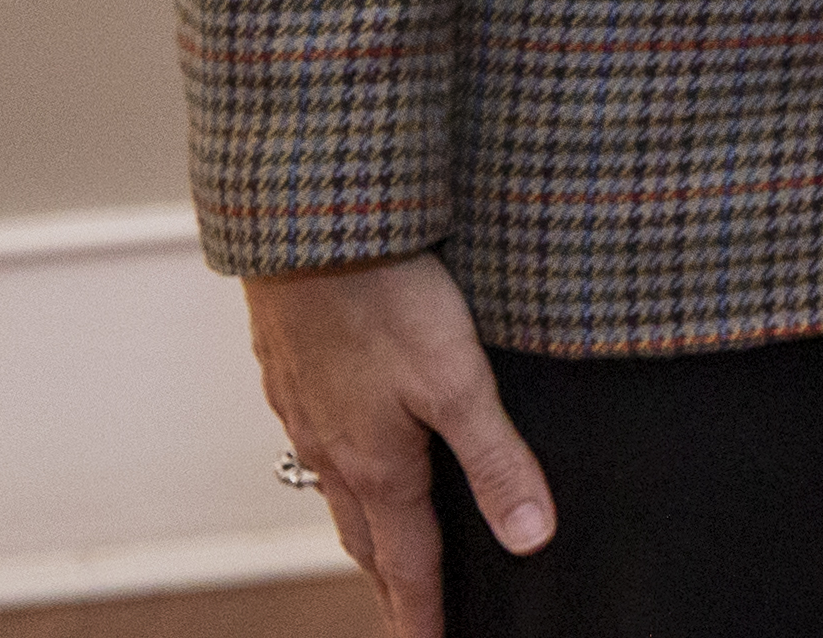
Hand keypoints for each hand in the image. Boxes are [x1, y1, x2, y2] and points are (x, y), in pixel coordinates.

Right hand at [243, 255, 547, 637]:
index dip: (422, 615)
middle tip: (409, 614)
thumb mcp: (459, 380)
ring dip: (364, 528)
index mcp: (375, 466)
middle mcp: (330, 450)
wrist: (306, 224)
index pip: (406, 564)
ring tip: (385, 550)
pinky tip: (351, 452)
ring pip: (337, 490)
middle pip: (365, 537)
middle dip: (390, 582)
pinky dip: (342, 470)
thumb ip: (497, 462)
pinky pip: (318, 441)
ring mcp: (304, 410)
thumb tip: (530, 538)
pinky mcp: (292, 370)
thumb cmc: (384, 295)